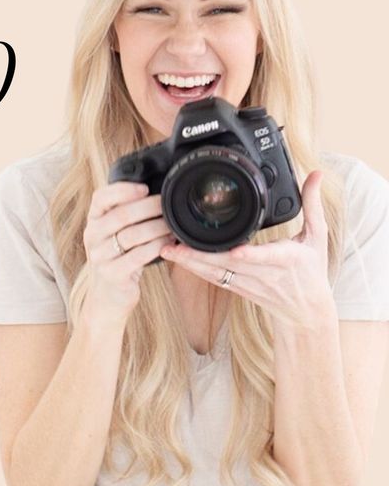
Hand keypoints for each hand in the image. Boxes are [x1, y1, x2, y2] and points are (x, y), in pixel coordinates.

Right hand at [83, 180, 174, 323]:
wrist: (107, 298)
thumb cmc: (117, 259)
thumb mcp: (113, 235)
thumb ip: (124, 214)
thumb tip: (154, 192)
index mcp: (93, 222)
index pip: (101, 198)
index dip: (123, 189)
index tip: (145, 188)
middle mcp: (92, 237)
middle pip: (121, 215)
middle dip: (149, 207)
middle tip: (168, 205)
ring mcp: (100, 257)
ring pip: (132, 235)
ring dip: (157, 227)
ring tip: (172, 225)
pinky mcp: (112, 274)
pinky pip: (138, 256)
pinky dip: (156, 247)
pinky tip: (167, 243)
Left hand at [159, 171, 333, 329]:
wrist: (305, 311)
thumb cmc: (311, 270)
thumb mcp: (317, 236)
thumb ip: (313, 204)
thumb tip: (317, 174)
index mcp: (285, 259)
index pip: (267, 257)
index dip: (251, 255)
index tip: (236, 251)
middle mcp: (263, 274)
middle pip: (228, 265)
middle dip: (199, 257)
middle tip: (174, 245)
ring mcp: (248, 283)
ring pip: (215, 274)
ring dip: (190, 263)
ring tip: (167, 250)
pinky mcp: (237, 288)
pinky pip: (212, 278)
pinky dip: (194, 269)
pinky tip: (177, 259)